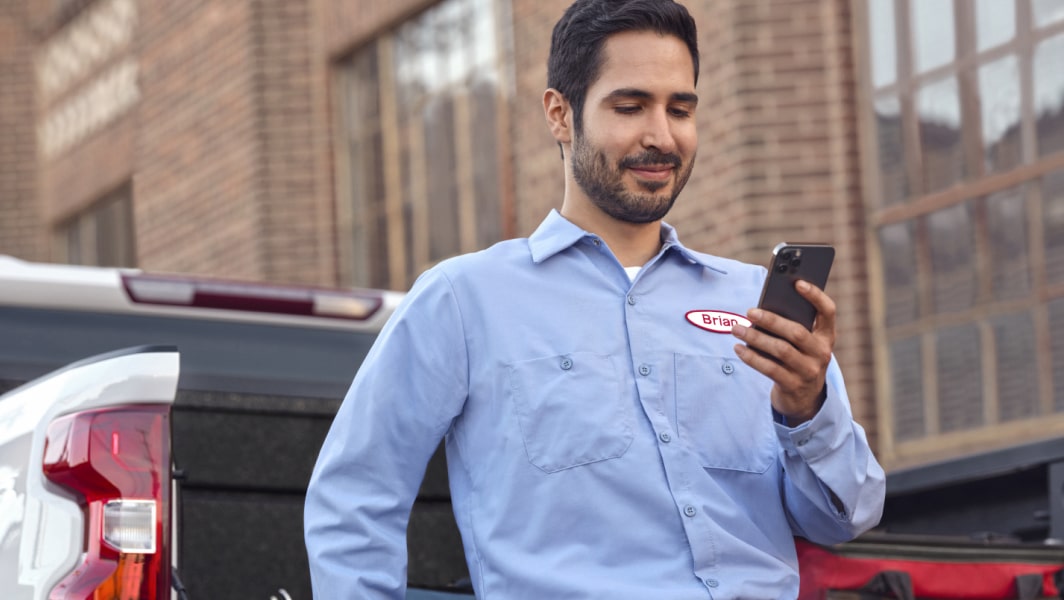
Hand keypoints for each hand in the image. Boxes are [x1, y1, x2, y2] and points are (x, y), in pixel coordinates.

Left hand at [731, 280, 835, 424]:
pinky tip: (738, 348)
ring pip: (781, 350)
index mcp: (826, 336)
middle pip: (796, 332)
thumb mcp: (802, 344)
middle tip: (749, 312)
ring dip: (755, 338)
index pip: (828, 311)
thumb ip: (791, 326)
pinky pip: (770, 368)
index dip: (815, 296)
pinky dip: (751, 357)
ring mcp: (809, 371)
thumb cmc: (797, 359)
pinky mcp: (793, 385)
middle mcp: (822, 353)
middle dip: (771, 320)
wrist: (804, 400)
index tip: (797, 282)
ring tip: (737, 329)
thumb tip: (762, 309)